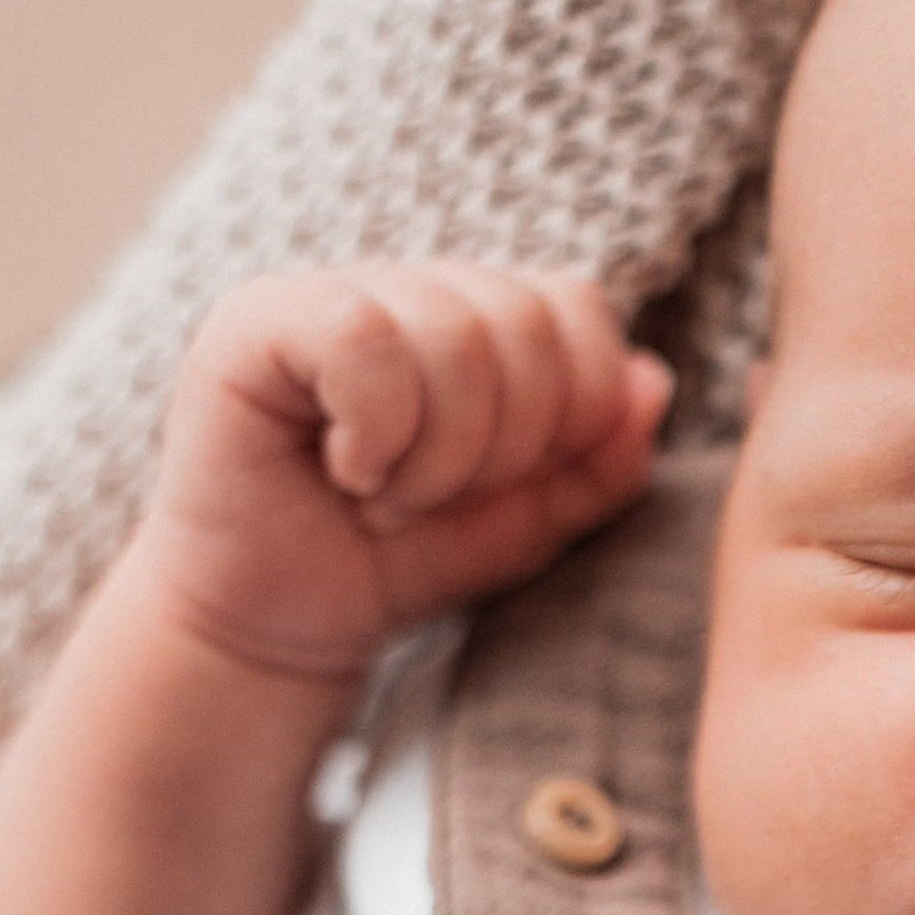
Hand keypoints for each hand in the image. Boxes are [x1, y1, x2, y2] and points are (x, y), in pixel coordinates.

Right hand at [135, 263, 672, 683]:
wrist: (282, 627)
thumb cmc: (396, 566)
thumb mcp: (524, 526)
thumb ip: (598, 464)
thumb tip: (654, 381)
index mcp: (480, 319)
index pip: (574, 310)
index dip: (570, 413)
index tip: (507, 485)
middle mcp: (411, 287)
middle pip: (525, 323)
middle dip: (503, 449)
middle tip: (436, 500)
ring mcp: (334, 292)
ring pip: (454, 337)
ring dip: (436, 457)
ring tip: (388, 497)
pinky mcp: (260, 318)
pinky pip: (366, 342)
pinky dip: (377, 434)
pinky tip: (347, 471)